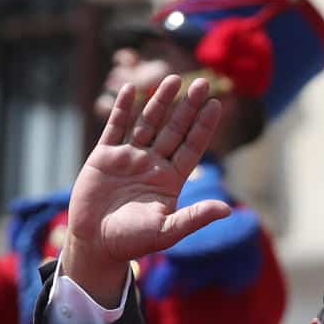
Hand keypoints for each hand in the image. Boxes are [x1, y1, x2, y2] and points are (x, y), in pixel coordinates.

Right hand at [62, 75, 231, 301]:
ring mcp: (129, 158)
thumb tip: (227, 210)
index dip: (203, 126)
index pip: (192, 147)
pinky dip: (121, 109)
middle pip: (174, 129)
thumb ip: (195, 217)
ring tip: (171, 79)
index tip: (216, 104)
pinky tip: (130, 89)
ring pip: (147, 123)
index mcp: (170, 180)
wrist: (96, 244)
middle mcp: (152, 165)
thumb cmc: (133, 242)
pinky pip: (115, 128)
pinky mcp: (104, 157)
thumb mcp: (167, 231)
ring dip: (159, 102)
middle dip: (187, 107)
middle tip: (202, 82)